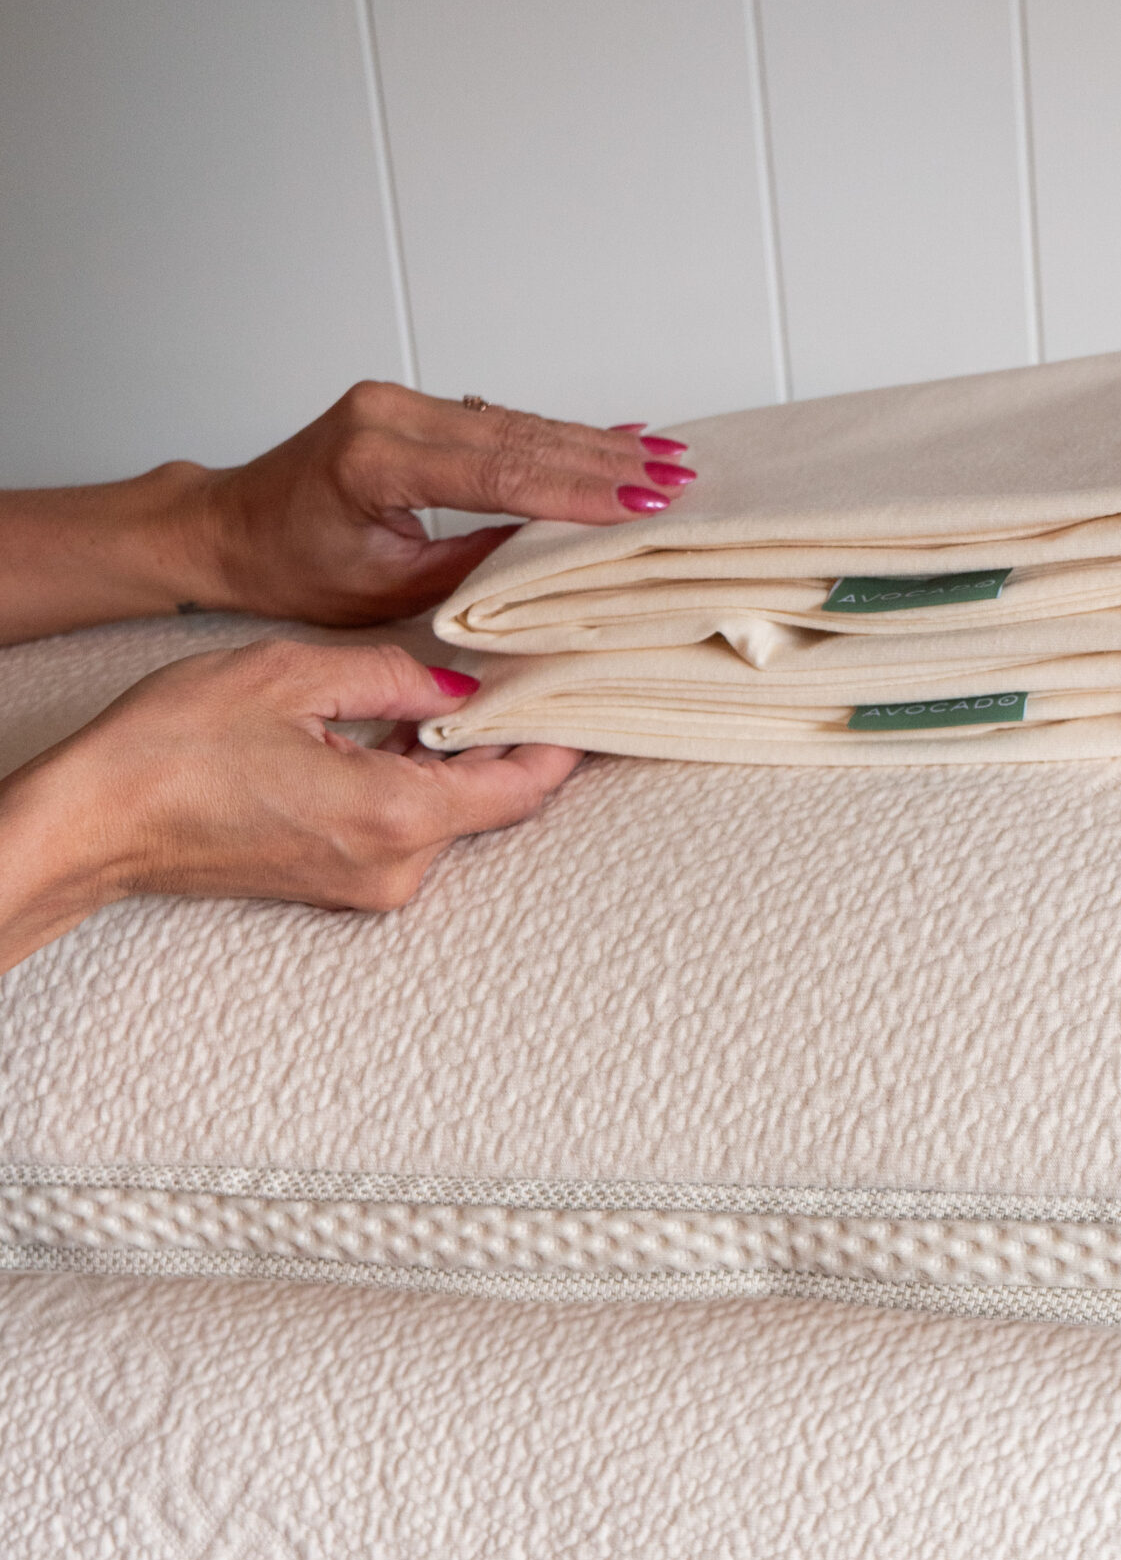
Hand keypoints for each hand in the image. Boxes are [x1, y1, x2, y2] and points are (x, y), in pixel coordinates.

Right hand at [0, 639, 579, 972]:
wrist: (96, 821)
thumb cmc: (172, 751)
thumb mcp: (292, 674)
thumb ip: (393, 675)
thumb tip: (459, 684)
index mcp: (394, 817)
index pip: (520, 788)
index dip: (562, 741)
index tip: (585, 698)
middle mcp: (393, 868)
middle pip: (493, 803)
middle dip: (517, 741)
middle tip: (537, 677)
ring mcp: (367, 885)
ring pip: (451, 814)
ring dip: (466, 758)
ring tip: (477, 691)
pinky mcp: (341, 884)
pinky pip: (409, 828)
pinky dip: (423, 780)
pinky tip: (415, 731)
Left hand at [194, 381, 691, 625]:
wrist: (228, 527)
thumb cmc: (293, 566)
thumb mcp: (388, 587)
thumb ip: (473, 560)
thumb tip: (554, 548)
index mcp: (375, 461)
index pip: (501, 471)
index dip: (579, 487)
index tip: (642, 498)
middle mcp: (388, 415)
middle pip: (520, 435)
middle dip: (604, 458)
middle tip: (676, 476)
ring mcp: (398, 402)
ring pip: (516, 423)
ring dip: (592, 443)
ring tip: (663, 458)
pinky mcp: (409, 406)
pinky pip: (498, 420)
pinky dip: (556, 434)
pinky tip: (611, 436)